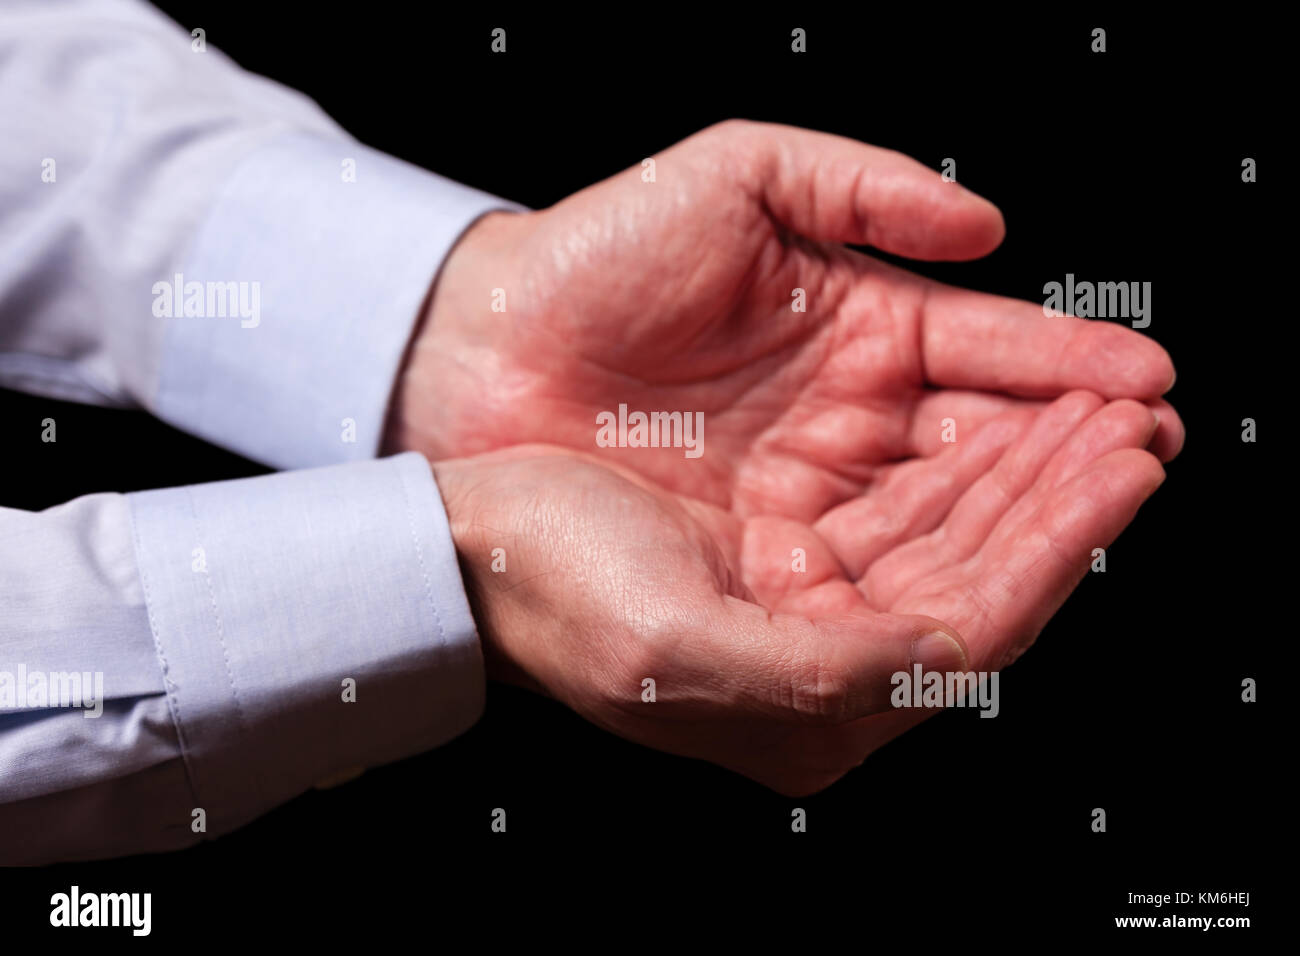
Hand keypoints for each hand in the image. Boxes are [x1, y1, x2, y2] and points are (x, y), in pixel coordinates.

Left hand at [388, 120, 1181, 562]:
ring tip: (1110, 494)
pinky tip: (1006, 558)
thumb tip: (985, 224)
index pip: (986, 352)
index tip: (1142, 380)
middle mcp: (847, 420)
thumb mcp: (736, 177)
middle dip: (1070, 445)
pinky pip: (874, 571)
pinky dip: (944, 566)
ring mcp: (810, 493)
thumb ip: (862, 184)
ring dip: (1028, 506)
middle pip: (984, 440)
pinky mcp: (765, 558)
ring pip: (945, 510)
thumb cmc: (596, 253)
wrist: (482, 349)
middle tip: (1147, 447)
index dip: (1065, 366)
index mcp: (858, 329)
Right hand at [435, 424, 1162, 795]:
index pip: (971, 632)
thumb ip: (816, 674)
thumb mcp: (671, 648)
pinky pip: (908, 511)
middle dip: (1060, 503)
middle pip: (980, 581)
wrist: (473, 542)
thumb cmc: (551, 591)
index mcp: (804, 709)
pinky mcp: (794, 555)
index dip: (1056, 551)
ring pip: (953, 539)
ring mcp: (813, 608)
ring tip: (1095, 412)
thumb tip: (945, 659)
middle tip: (1134, 426)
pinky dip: (965, 465)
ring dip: (1025, 475)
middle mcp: (824, 667)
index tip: (1121, 473)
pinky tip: (1003, 421)